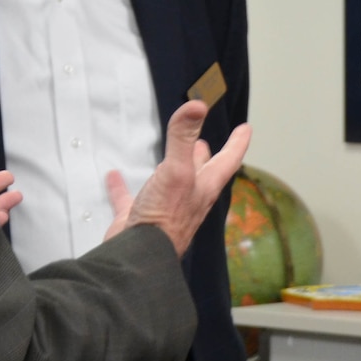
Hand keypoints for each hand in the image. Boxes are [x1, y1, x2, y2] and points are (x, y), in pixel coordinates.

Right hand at [103, 101, 252, 253]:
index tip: (245, 129)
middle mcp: (189, 199)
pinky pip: (131, 199)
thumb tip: (198, 105)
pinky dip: (124, 187)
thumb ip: (183, 138)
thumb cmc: (164, 217)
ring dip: (174, 171)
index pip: (227, 160)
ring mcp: (165, 211)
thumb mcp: (176, 170)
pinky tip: (114, 177)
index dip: (237, 143)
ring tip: (172, 156)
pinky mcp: (140, 220)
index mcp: (203, 187)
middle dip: (206, 158)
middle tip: (208, 143)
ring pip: (172, 186)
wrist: (138, 256)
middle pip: (202, 174)